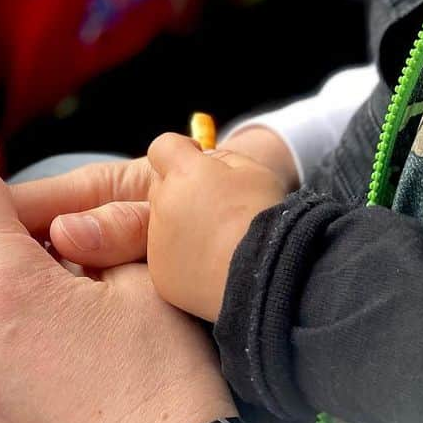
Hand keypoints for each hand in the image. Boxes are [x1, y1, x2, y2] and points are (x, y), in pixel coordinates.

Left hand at [145, 133, 287, 322]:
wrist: (265, 275)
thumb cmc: (263, 217)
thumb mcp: (253, 171)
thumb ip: (221, 159)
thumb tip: (203, 161)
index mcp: (184, 174)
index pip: (163, 147)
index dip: (181, 151)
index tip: (199, 162)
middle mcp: (162, 205)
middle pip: (160, 186)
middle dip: (182, 189)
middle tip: (217, 207)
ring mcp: (157, 243)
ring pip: (162, 222)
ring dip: (182, 224)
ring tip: (219, 240)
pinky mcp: (161, 274)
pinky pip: (166, 256)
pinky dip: (184, 256)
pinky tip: (212, 262)